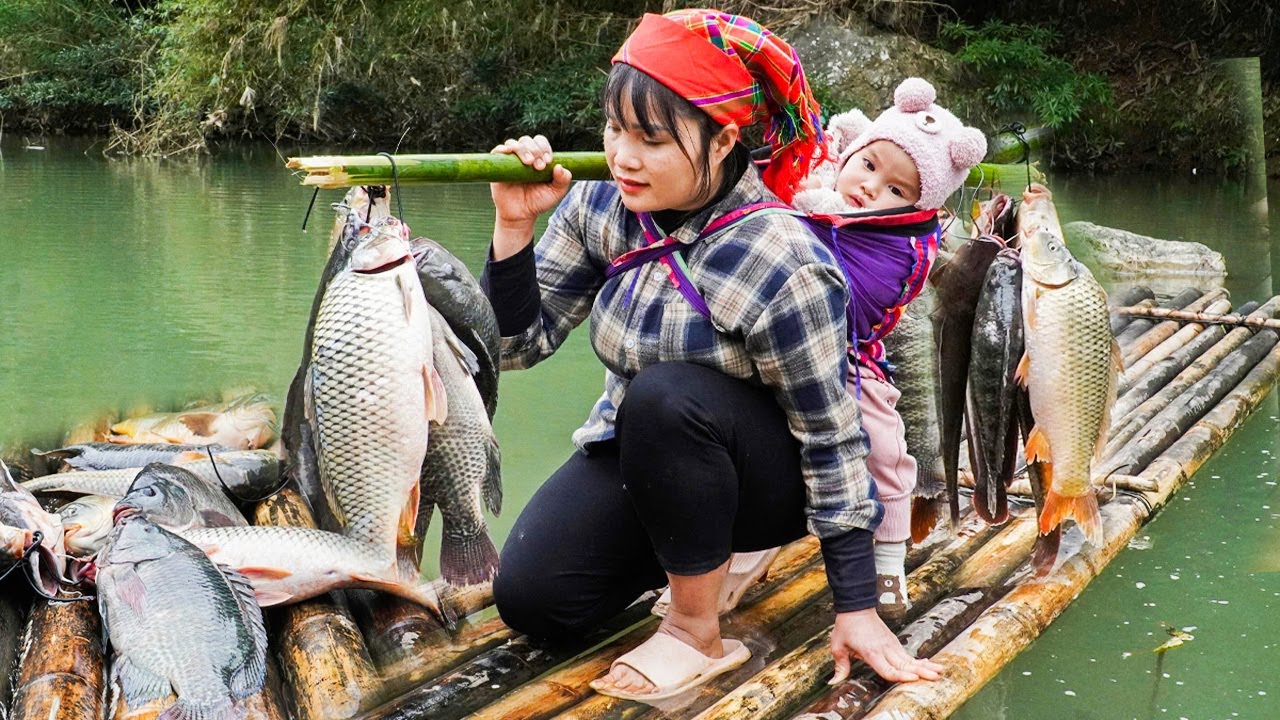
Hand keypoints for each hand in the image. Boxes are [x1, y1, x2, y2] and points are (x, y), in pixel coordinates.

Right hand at [490, 135, 571, 258]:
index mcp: (538, 157)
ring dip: (522, 149)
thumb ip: (563, 180)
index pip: (540, 142)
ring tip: (529, 163)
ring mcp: (510, 160)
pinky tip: (509, 152)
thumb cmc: (538, 202)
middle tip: (539, 167)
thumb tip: (560, 166)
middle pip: (527, 140)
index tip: (548, 161)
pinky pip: (497, 151)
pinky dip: (503, 148)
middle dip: (535, 150)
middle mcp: (523, 155)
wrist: (521, 215)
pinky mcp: (497, 166)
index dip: (545, 148)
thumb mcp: (555, 192)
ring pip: (513, 143)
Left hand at [829, 608, 943, 683]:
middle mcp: (884, 648)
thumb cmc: (846, 626)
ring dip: (924, 666)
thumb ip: (840, 666)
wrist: (856, 607)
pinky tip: (929, 665)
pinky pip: (908, 654)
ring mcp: (891, 645)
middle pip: (904, 664)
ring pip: (909, 659)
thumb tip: (834, 682)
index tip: (913, 678)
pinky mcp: (893, 642)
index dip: (899, 675)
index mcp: (871, 651)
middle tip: (935, 678)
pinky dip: (919, 661)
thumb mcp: (838, 646)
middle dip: (920, 672)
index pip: (887, 668)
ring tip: (939, 672)